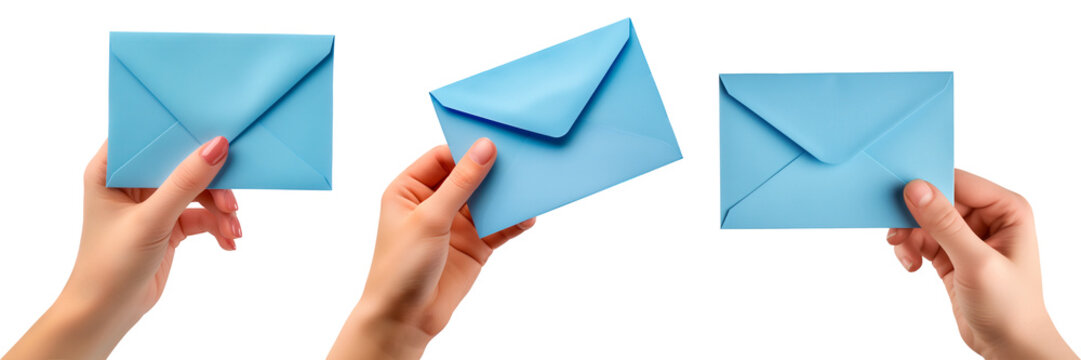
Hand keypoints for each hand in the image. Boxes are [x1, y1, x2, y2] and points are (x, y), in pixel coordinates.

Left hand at [6, 137, 241, 358]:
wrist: (106, 313)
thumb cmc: (111, 265)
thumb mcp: (151, 220)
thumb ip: (185, 182)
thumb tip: (218, 145)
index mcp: (110, 168)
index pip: (151, 135)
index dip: (184, 132)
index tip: (218, 134)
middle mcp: (131, 181)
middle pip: (182, 163)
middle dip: (213, 182)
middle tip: (232, 201)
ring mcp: (152, 202)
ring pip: (197, 190)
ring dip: (220, 209)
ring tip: (234, 231)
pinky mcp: (169, 223)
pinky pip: (201, 215)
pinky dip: (217, 226)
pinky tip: (228, 242)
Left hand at [329, 139, 535, 358]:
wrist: (404, 319)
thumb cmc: (400, 267)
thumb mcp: (429, 218)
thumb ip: (460, 183)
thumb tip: (484, 149)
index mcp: (410, 189)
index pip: (443, 157)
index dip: (467, 150)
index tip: (496, 143)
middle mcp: (433, 203)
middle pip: (469, 177)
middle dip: (493, 171)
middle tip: (520, 160)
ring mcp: (455, 224)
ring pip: (486, 201)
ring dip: (506, 196)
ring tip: (530, 186)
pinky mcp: (473, 245)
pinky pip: (498, 226)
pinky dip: (513, 221)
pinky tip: (528, 215)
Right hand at [888, 169, 1075, 358]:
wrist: (1009, 345)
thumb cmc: (1010, 307)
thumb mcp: (976, 262)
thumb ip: (945, 224)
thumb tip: (916, 189)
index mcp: (1006, 208)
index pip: (958, 181)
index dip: (927, 186)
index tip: (897, 198)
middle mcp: (988, 217)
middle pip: (936, 199)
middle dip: (912, 217)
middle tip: (896, 236)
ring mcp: (968, 235)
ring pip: (924, 219)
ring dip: (908, 236)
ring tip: (906, 257)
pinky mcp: (951, 252)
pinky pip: (921, 238)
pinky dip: (911, 250)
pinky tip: (912, 266)